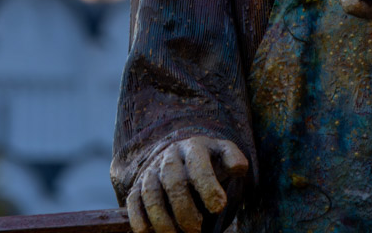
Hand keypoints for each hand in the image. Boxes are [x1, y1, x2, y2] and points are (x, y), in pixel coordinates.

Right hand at [126, 135, 248, 232]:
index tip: (219, 207)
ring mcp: (151, 172)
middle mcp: (169, 158)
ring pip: (151, 194)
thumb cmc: (208, 160)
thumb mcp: (222, 153)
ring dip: (162, 220)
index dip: (208, 186)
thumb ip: (232, 158)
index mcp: (193, 147)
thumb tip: (238, 168)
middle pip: (173, 182)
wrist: (178, 155)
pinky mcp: (137, 187)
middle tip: (197, 230)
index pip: (198, 165)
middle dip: (185, 209)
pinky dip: (139, 220)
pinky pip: (133, 203)